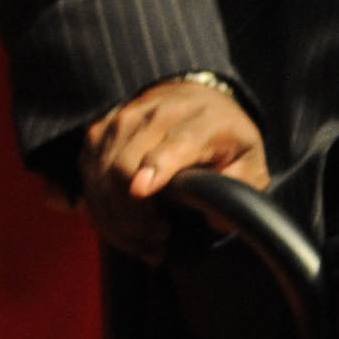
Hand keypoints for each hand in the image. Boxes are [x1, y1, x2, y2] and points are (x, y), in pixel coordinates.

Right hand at [77, 76, 267, 260]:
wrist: (194, 98)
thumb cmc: (224, 137)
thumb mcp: (250, 160)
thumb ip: (241, 187)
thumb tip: (215, 221)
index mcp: (200, 123)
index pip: (171, 146)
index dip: (154, 167)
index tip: (141, 192)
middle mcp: (155, 116)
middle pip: (123, 166)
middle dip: (132, 215)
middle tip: (157, 241)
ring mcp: (121, 120)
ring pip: (100, 174)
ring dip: (114, 217)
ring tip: (143, 239)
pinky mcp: (99, 130)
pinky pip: (87, 173)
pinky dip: (99, 206)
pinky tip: (121, 223)